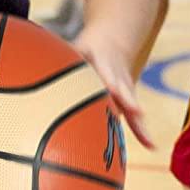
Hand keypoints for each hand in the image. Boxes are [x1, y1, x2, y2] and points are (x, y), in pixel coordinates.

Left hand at [73, 30, 153, 150]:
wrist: (112, 43)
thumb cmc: (88, 51)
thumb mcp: (77, 49)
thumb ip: (63, 59)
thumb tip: (37, 64)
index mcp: (104, 65)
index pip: (107, 73)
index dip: (110, 80)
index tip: (112, 87)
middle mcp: (118, 79)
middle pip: (124, 92)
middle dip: (128, 102)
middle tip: (136, 111)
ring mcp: (126, 90)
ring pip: (132, 108)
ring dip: (138, 124)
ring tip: (148, 141)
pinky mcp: (128, 101)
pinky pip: (135, 118)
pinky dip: (142, 132)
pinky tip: (151, 146)